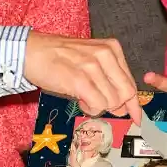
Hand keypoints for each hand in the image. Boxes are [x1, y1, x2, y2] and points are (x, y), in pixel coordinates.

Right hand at [25, 31, 140, 122]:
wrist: (29, 52)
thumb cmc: (58, 58)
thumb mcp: (89, 60)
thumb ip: (108, 80)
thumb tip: (122, 107)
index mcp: (112, 49)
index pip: (130, 82)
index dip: (134, 104)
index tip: (137, 118)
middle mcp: (105, 55)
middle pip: (126, 93)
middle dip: (115, 107)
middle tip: (97, 103)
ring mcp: (93, 67)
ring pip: (112, 102)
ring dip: (98, 107)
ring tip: (82, 97)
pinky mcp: (79, 80)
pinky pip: (97, 105)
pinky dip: (90, 108)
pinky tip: (79, 100)